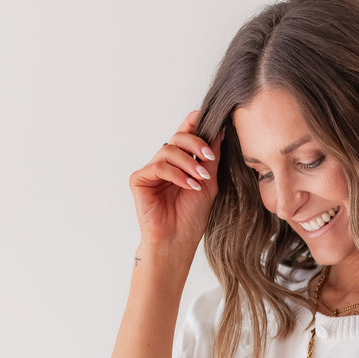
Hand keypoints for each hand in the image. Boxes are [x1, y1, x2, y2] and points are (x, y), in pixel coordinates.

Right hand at [129, 111, 222, 256]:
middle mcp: (164, 164)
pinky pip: (158, 167)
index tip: (206, 117)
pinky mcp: (139, 179)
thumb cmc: (192, 217)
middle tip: (209, 156)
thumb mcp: (208, 182)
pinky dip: (176, 174)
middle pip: (177, 138)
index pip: (184, 136)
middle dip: (195, 144)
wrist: (178, 240)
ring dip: (188, 162)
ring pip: (168, 150)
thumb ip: (210, 157)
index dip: (193, 123)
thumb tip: (219, 130)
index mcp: (180, 163)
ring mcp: (151, 171)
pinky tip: (189, 186)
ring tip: (200, 179)